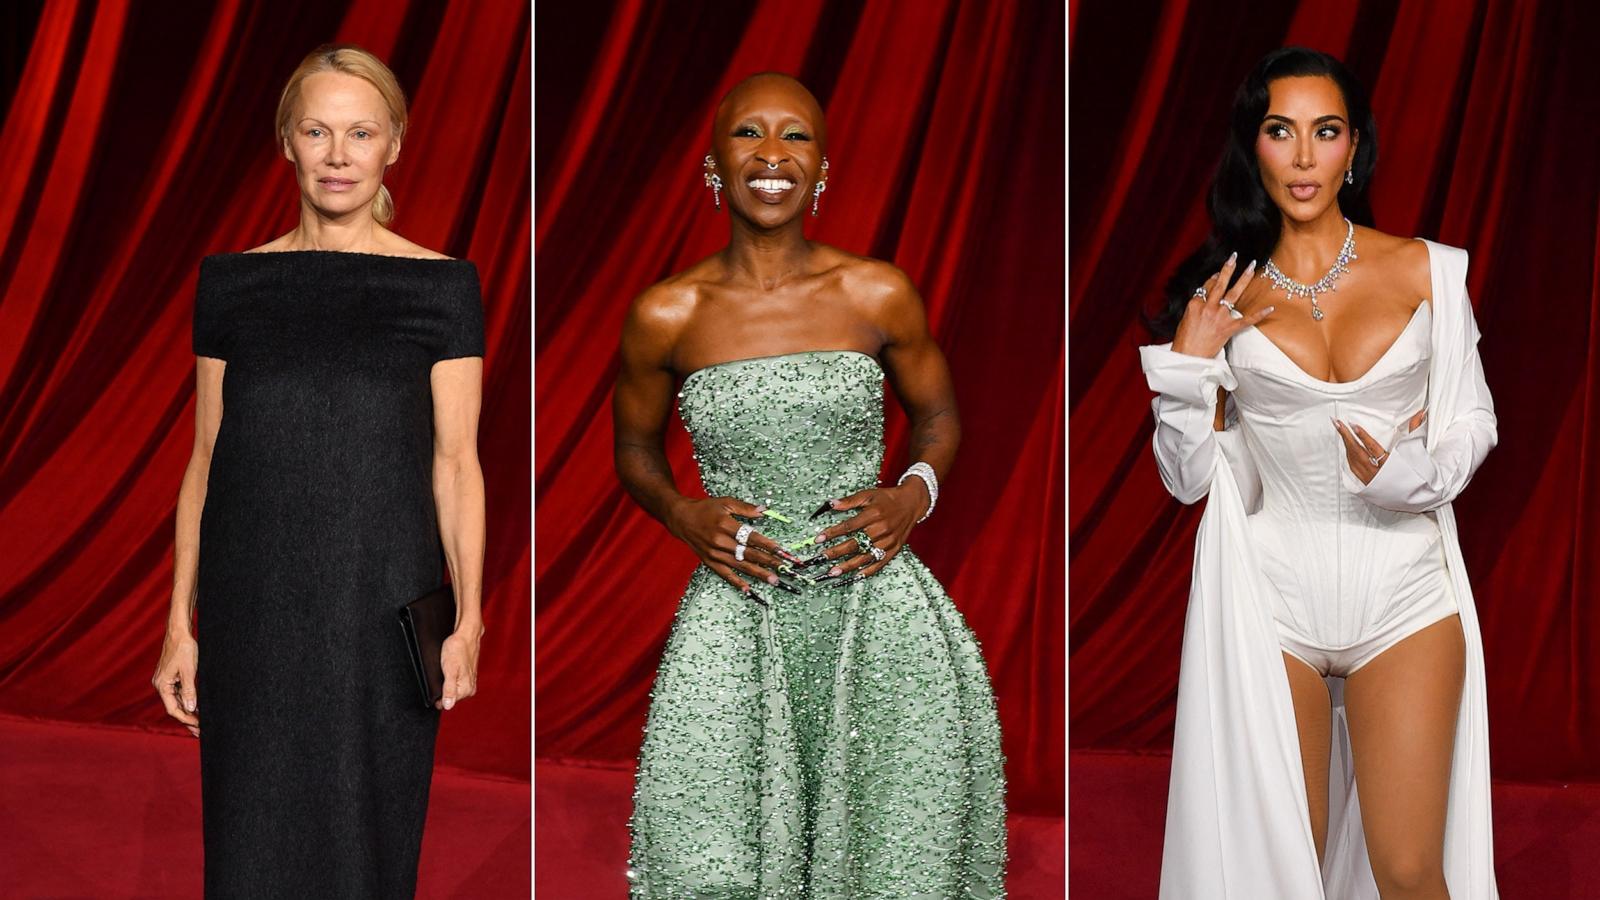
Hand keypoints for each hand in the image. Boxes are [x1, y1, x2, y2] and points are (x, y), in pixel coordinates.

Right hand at [152, 628, 199, 736]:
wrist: (180, 632)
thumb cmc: (184, 648)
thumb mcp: (189, 670)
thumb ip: (189, 690)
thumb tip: (190, 709)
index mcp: (162, 685)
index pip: (173, 709)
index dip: (186, 719)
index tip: (199, 727)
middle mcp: (161, 684)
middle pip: (174, 707)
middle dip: (187, 720)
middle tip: (200, 732)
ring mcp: (166, 681)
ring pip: (177, 701)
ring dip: (188, 712)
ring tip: (200, 724)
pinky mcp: (172, 676)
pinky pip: (179, 693)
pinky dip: (187, 701)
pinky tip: (197, 708)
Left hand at [437, 624, 480, 710]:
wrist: (465, 634)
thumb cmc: (457, 649)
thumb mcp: (450, 670)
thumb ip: (449, 690)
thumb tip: (448, 706)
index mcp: (466, 689)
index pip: (447, 703)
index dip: (437, 698)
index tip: (433, 688)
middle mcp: (470, 688)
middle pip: (450, 697)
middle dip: (442, 689)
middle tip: (440, 674)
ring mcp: (470, 682)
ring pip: (453, 689)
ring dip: (446, 683)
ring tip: (445, 669)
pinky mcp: (468, 675)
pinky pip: (456, 682)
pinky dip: (450, 678)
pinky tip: (448, 668)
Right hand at [668, 496, 802, 596]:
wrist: (681, 518)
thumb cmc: (704, 509)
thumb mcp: (725, 502)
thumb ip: (745, 507)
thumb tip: (763, 510)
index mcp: (725, 525)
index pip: (752, 537)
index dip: (768, 545)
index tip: (781, 551)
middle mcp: (720, 541)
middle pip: (748, 553)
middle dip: (768, 561)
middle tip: (783, 568)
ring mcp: (714, 553)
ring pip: (740, 565)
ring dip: (758, 573)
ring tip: (773, 579)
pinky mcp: (709, 561)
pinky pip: (725, 574)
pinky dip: (736, 582)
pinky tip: (748, 589)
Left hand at [810, 481, 928, 581]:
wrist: (911, 503)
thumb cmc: (888, 498)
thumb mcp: (868, 494)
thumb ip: (849, 501)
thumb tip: (830, 504)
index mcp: (874, 514)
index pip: (849, 526)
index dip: (833, 533)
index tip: (818, 539)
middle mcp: (881, 529)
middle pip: (855, 543)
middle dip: (836, 552)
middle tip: (822, 558)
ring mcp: (888, 541)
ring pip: (865, 556)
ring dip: (848, 565)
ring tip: (834, 571)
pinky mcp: (894, 549)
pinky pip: (880, 563)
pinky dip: (868, 571)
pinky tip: (856, 576)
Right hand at [1171, 253, 1273, 357]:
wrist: (1189, 357)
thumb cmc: (1185, 339)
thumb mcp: (1186, 318)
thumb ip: (1196, 305)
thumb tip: (1206, 293)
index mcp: (1195, 304)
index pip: (1207, 286)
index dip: (1213, 279)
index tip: (1218, 273)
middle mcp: (1208, 307)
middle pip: (1220, 284)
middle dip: (1228, 269)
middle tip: (1235, 256)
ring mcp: (1219, 317)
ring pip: (1233, 294)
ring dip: (1243, 279)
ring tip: (1251, 267)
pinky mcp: (1229, 328)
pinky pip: (1247, 319)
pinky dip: (1259, 314)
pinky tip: (1270, 307)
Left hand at [1334, 409, 1426, 483]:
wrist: (1415, 496)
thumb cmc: (1417, 475)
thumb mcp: (1416, 452)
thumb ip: (1415, 430)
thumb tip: (1419, 414)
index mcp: (1390, 465)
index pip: (1373, 448)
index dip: (1363, 436)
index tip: (1353, 426)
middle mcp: (1378, 474)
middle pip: (1357, 452)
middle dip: (1346, 436)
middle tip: (1337, 423)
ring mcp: (1370, 480)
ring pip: (1353, 460)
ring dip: (1346, 445)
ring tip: (1341, 431)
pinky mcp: (1367, 484)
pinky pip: (1353, 468)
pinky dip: (1349, 456)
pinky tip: (1347, 449)